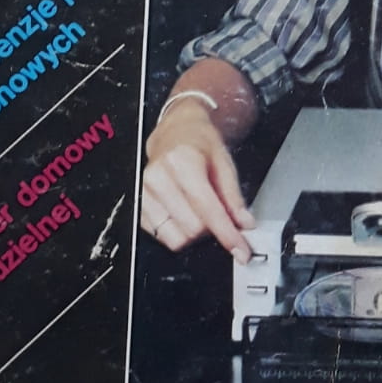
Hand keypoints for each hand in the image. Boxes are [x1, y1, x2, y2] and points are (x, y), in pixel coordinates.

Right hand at [141, 100, 255, 261]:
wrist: (176, 132)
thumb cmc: (199, 144)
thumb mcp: (224, 162)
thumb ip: (234, 197)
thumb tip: (244, 224)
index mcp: (183, 162)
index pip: (208, 209)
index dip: (227, 234)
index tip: (240, 250)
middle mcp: (159, 177)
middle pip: (192, 229)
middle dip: (212, 230)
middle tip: (219, 216)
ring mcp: (144, 192)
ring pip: (175, 238)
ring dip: (194, 234)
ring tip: (199, 213)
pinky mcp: (138, 206)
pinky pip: (161, 236)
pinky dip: (178, 231)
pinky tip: (184, 213)